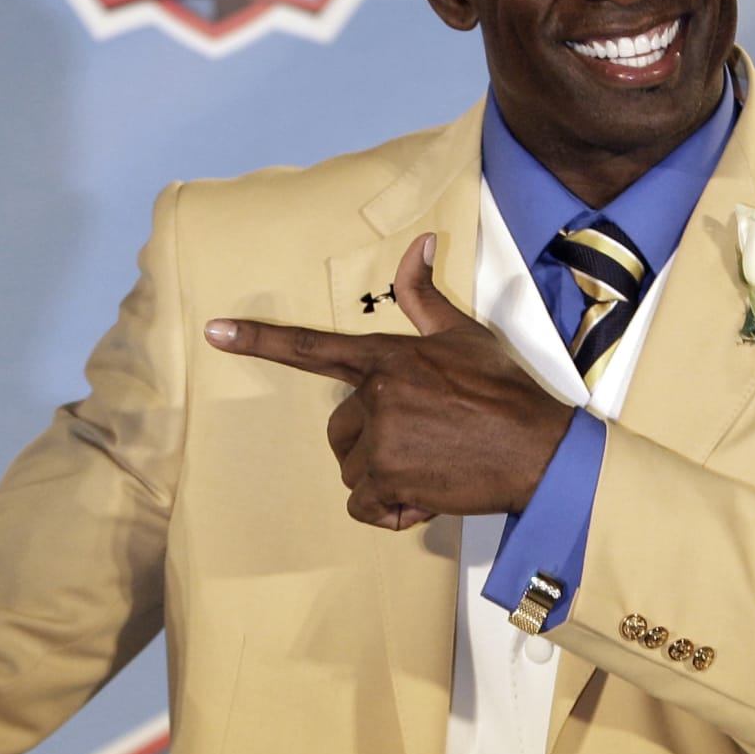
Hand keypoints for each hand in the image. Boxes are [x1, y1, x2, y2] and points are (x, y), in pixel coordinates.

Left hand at [205, 234, 572, 528]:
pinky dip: (391, 511)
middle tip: (424, 445)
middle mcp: (377, 392)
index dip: (258, 339)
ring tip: (432, 467)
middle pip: (340, 430)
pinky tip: (427, 496)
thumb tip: (420, 242)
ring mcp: (382, 435)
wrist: (539, 449)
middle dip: (373, 447)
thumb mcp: (465, 335)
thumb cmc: (504, 393)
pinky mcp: (389, 476)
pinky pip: (364, 505)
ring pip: (352, 470)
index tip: (215, 332)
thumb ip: (424, 297)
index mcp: (388, 356)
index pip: (312, 346)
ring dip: (385, 480)